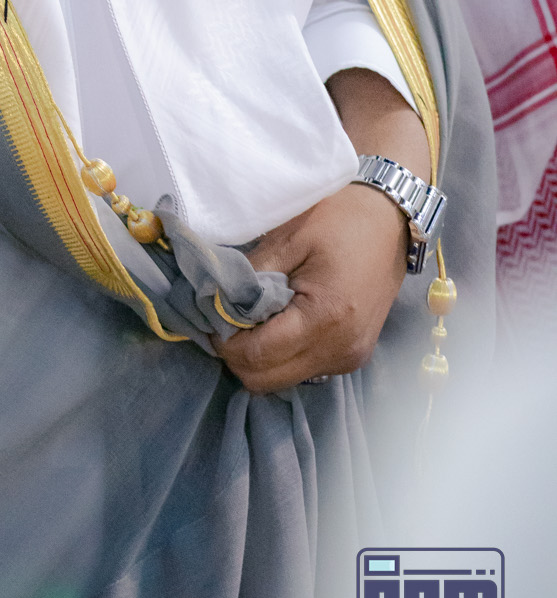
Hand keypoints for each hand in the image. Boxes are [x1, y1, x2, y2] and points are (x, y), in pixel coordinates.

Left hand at [217, 66, 431, 392]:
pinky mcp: (353, 356)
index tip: (207, 314)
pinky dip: (281, 355)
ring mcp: (350, 357)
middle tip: (223, 318)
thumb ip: (250, 275)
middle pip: (266, 380)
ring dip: (258, 357)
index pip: (256, 356)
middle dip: (236, 354)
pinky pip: (303, 370)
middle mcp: (341, 349)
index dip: (223, 341)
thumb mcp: (288, 238)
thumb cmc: (340, 219)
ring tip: (248, 319)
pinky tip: (275, 323)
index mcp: (325, 319)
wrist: (391, 217)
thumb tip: (213, 300)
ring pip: (283, 380)